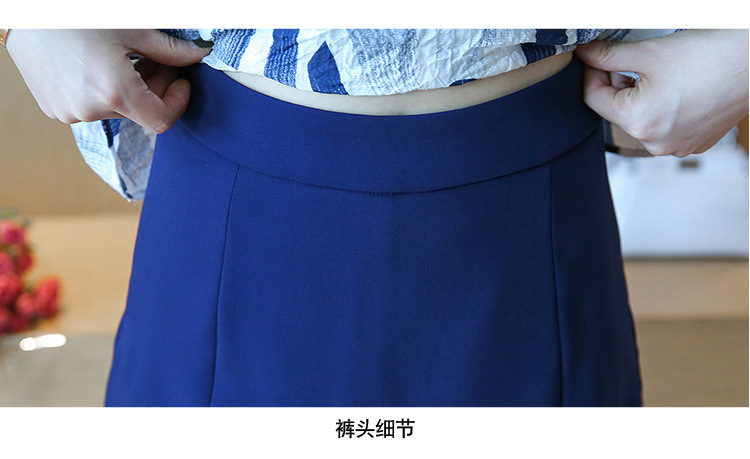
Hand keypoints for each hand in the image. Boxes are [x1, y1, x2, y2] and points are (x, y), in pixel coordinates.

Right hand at [6, 29, 210, 133]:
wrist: (22, 12)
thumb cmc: (76, 14)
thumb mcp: (131, 28)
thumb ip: (170, 50)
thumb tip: (200, 54)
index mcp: (114, 92)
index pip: (162, 120)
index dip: (178, 103)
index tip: (182, 82)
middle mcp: (91, 109)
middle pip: (140, 112)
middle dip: (157, 88)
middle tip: (159, 60)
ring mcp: (70, 112)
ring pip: (118, 109)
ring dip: (132, 88)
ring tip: (127, 57)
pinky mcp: (55, 109)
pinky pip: (92, 106)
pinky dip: (105, 90)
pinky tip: (101, 63)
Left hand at [575, 29, 748, 156]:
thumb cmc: (710, 56)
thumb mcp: (648, 52)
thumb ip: (608, 56)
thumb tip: (585, 54)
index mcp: (639, 122)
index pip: (593, 98)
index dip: (592, 73)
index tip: (597, 58)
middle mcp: (656, 143)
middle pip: (617, 111)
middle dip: (617, 85)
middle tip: (632, 61)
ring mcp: (676, 146)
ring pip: (640, 120)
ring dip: (639, 97)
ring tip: (661, 74)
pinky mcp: (693, 143)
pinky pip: (664, 127)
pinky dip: (662, 108)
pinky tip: (677, 88)